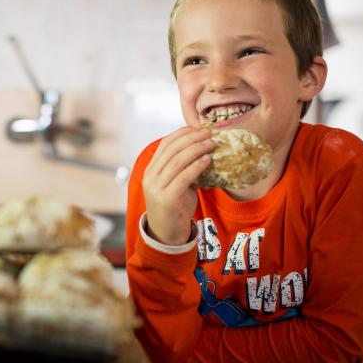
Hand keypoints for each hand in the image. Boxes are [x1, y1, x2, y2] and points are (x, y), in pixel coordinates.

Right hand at [142, 126, 213, 244]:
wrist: (167, 234)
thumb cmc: (175, 207)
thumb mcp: (175, 184)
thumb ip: (182, 169)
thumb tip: (203, 149)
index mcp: (150, 170)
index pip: (165, 144)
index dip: (181, 133)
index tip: (198, 128)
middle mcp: (150, 177)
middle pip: (171, 150)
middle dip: (192, 138)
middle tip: (209, 133)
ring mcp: (156, 188)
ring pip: (177, 161)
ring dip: (197, 149)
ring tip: (211, 144)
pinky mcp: (166, 199)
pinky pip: (183, 177)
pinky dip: (196, 166)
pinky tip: (208, 160)